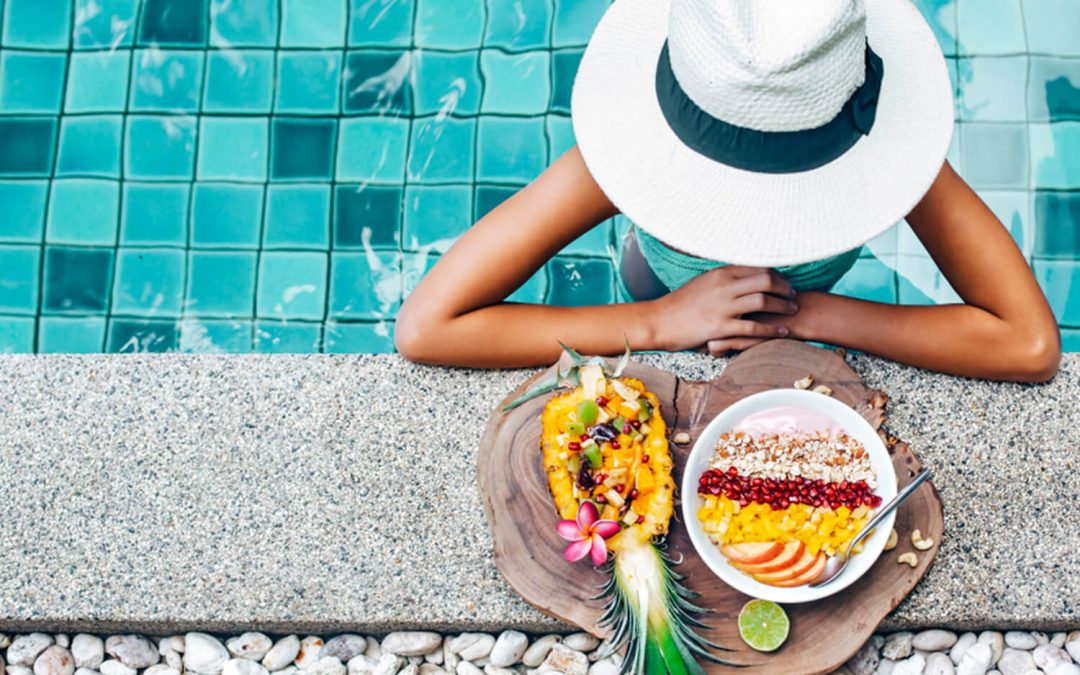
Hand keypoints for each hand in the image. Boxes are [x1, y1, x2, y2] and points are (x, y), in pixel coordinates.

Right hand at [648, 266, 797, 355]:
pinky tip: (782, 332)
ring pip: (763, 301)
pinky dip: (771, 329)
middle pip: (765, 280)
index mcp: (720, 273)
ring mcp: (722, 306)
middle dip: (784, 288)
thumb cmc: (680, 304)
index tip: (785, 283)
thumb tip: (743, 277)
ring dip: (782, 306)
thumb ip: (724, 279)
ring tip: (792, 311)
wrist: (659, 321)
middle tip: (793, 295)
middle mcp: (723, 286)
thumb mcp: (703, 283)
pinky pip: (753, 327)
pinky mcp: (720, 327)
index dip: (777, 275)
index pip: (757, 268)